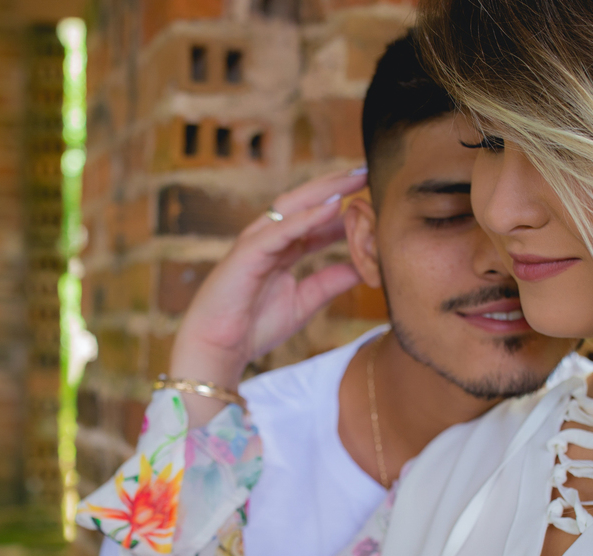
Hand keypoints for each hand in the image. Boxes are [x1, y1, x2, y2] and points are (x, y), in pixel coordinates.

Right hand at [169, 168, 367, 395]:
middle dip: (336, 185)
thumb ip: (330, 283)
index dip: (344, 205)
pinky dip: (306, 218)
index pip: (316, 218)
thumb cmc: (253, 326)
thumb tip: (363, 269)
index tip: (374, 194)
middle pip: (305, 202)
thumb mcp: (304, 302)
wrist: (219, 348)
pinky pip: (280, 231)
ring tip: (353, 179)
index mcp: (282, 248)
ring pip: (292, 206)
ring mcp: (256, 243)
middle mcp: (269, 238)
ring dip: (324, 191)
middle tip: (368, 171)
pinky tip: (331, 207)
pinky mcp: (246, 254)